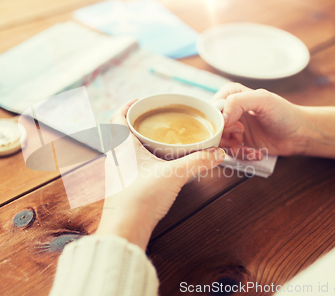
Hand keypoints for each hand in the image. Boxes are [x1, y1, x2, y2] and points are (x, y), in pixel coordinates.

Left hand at [95, 99, 225, 249]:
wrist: (125, 227)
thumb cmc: (141, 197)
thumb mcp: (175, 174)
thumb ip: (198, 161)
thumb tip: (218, 153)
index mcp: (123, 146)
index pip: (117, 117)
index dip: (127, 106)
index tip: (140, 101)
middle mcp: (116, 157)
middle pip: (121, 132)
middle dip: (137, 124)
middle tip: (154, 120)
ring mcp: (117, 173)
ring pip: (124, 150)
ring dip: (138, 142)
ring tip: (157, 141)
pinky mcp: (121, 188)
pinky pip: (128, 165)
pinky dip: (140, 160)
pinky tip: (155, 166)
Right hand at [212, 83, 334, 160]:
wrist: (300, 134)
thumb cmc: (285, 113)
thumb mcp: (263, 100)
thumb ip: (238, 102)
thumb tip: (221, 119)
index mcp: (231, 95)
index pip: (211, 107)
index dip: (218, 120)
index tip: (235, 125)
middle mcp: (229, 110)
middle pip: (212, 126)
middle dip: (225, 135)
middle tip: (241, 134)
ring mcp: (233, 128)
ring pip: (219, 142)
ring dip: (233, 148)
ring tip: (248, 147)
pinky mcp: (239, 143)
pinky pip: (230, 152)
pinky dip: (242, 155)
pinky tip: (256, 152)